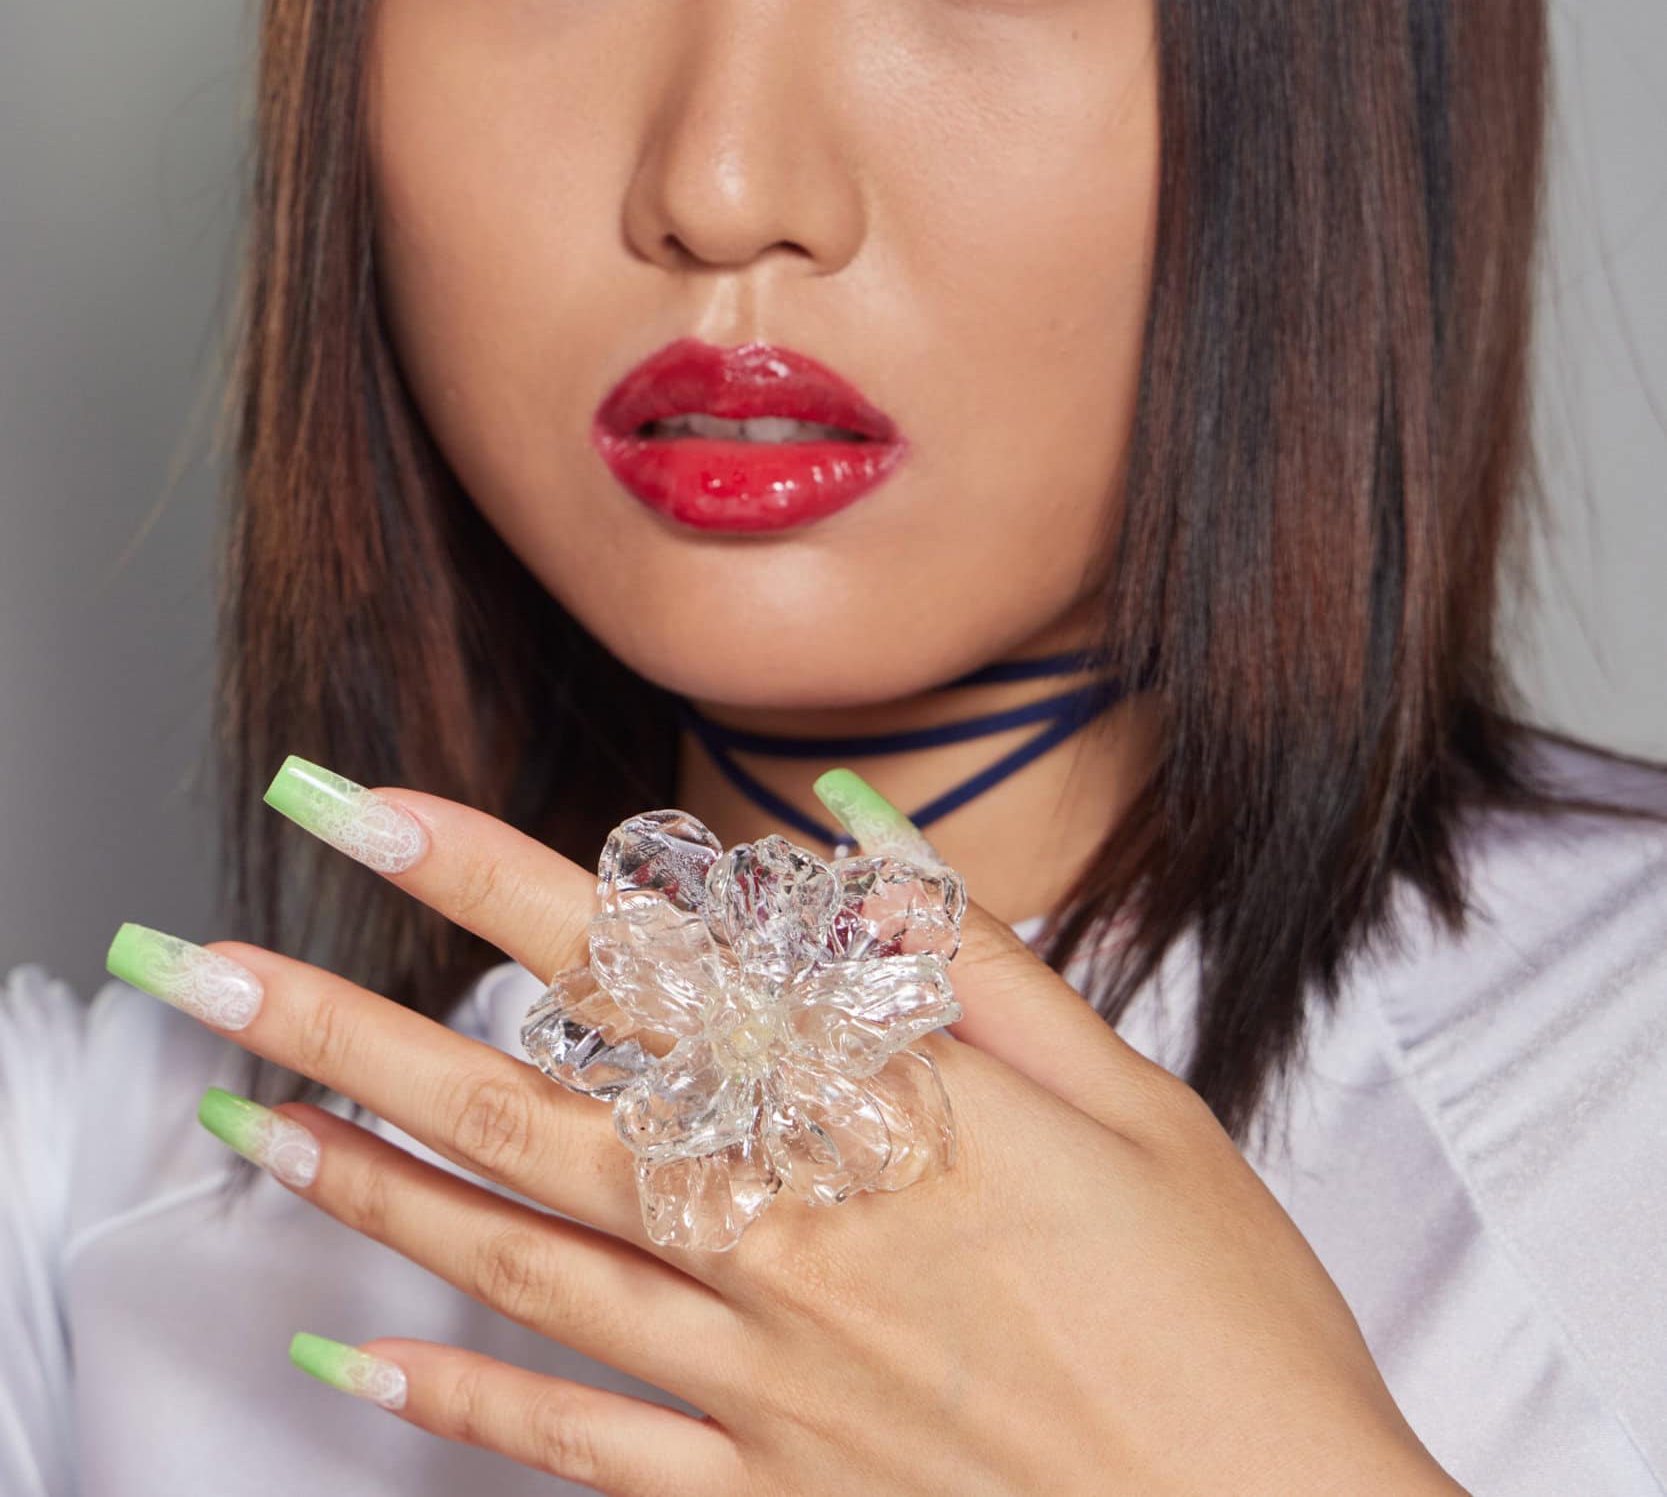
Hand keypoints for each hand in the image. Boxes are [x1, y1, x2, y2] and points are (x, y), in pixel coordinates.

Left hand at [116, 768, 1464, 1494]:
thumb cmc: (1223, 1325)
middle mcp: (802, 1236)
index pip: (649, 964)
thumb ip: (979, 966)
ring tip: (249, 1119)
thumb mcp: (1140, 1107)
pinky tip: (357, 1356)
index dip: (493, 880)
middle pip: (535, 1109)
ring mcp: (771, 1379)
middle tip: (217, 966)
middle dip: (359, 1025)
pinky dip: (458, 1401)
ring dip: (370, 1185)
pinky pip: (579, 1447)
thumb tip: (853, 837)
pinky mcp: (770, 1493)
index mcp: (893, 1117)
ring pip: (523, 1264)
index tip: (370, 811)